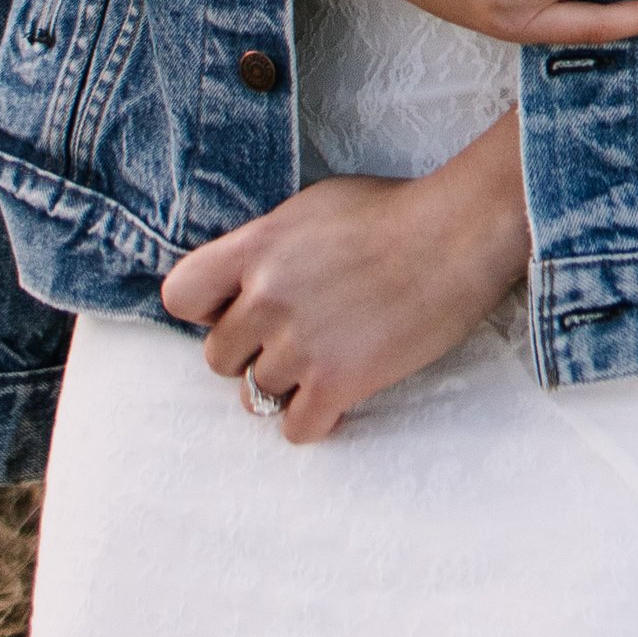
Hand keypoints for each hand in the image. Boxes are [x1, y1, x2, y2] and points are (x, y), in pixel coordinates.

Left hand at [160, 114, 531, 442]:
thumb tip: (243, 281)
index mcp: (257, 246)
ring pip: (255, 396)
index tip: (238, 308)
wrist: (458, 233)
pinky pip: (295, 428)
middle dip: (251, 352)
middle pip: (218, 357)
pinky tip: (341, 395)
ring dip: (286, 386)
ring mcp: (300, 343)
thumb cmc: (394, 211)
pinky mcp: (337, 382)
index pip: (179, 296)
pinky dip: (317, 418)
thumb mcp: (313, 208)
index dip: (205, 310)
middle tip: (296, 338)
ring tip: (323, 362)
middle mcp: (267, 297)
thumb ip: (268, 246)